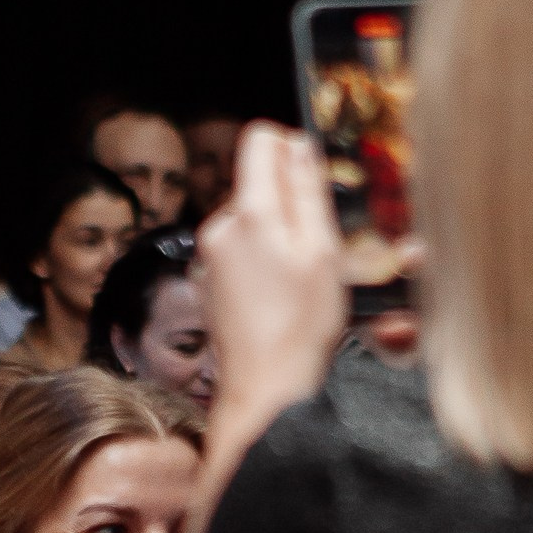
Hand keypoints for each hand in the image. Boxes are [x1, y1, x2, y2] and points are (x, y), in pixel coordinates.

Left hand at [196, 122, 353, 420]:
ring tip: (303, 278)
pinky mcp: (211, 280)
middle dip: (291, 203)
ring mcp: (210, 255)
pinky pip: (243, 250)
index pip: (260, 140)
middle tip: (321, 246)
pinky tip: (283, 295)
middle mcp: (219, 227)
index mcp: (249, 212)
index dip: (292, 148)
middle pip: (258, 183)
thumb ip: (306, 191)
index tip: (315, 177)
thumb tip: (298, 144)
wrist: (266, 391)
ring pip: (253, 220)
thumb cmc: (301, 327)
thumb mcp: (322, 251)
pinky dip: (266, 261)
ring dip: (281, 236)